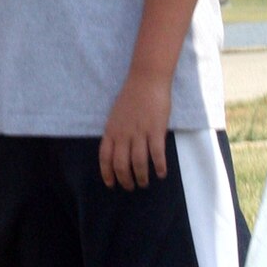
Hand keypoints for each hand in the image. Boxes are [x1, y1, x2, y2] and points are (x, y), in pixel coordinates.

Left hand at [99, 72, 171, 189]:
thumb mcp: (116, 115)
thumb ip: (116, 132)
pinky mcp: (156, 130)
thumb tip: (119, 150)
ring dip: (141, 177)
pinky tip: (161, 173)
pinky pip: (156, 154)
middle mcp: (123, 134)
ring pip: (138, 163)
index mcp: (111, 130)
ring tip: (145, 183)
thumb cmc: (132, 96)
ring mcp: (139, 133)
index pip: (105, 158)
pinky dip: (159, 166)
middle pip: (121, 165)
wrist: (146, 80)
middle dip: (125, 180)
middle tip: (131, 186)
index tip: (111, 184)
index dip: (107, 174)